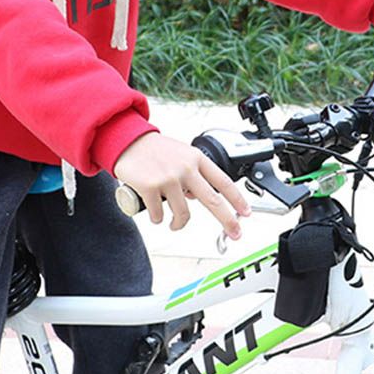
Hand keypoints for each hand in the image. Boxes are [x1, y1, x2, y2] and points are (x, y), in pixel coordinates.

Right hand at [113, 132, 249, 239]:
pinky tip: (155, 213)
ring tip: (173, 224)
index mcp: (196, 159)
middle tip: (235, 233)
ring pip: (183, 214)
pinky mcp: (150, 187)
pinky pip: (159, 214)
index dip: (237, 199)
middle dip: (228, 220)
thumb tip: (198, 197)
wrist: (127, 140)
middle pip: (213, 201)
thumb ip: (193, 173)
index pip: (223, 181)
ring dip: (178, 224)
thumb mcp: (181, 154)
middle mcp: (185, 168)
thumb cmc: (154, 150)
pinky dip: (158, 218)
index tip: (246, 213)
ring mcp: (168, 178)